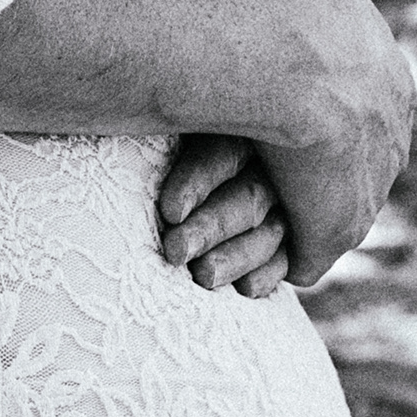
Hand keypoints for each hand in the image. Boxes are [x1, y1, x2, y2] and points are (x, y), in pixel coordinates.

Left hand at [155, 133, 293, 297]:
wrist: (199, 161)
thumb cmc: (167, 141)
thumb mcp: (172, 132)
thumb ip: (158, 128)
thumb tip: (119, 134)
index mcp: (238, 128)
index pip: (222, 153)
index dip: (197, 181)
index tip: (169, 211)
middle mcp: (270, 163)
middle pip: (247, 197)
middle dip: (210, 229)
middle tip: (175, 251)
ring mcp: (288, 202)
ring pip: (271, 231)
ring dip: (236, 257)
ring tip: (202, 278)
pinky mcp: (298, 238)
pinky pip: (291, 258)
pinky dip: (268, 274)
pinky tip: (245, 289)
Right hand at [252, 0, 411, 285]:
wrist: (295, 53)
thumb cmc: (293, 3)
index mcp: (388, 82)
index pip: (369, 109)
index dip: (332, 115)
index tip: (300, 118)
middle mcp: (391, 139)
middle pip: (361, 169)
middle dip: (324, 178)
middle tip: (278, 180)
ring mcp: (367, 187)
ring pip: (332, 216)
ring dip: (295, 226)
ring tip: (252, 235)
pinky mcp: (336, 226)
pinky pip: (307, 256)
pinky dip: (279, 261)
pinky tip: (251, 266)